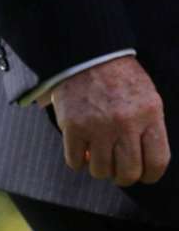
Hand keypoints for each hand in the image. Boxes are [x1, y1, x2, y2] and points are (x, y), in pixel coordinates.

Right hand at [49, 56, 169, 186]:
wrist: (87, 53)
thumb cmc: (119, 77)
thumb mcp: (147, 97)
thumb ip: (149, 128)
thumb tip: (145, 163)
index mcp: (149, 114)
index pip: (157, 162)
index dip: (150, 175)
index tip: (143, 174)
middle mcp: (125, 122)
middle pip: (128, 172)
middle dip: (123, 177)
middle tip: (117, 171)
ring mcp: (97, 125)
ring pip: (101, 170)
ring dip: (99, 169)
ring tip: (97, 157)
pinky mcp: (73, 125)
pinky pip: (74, 161)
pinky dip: (77, 161)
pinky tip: (80, 151)